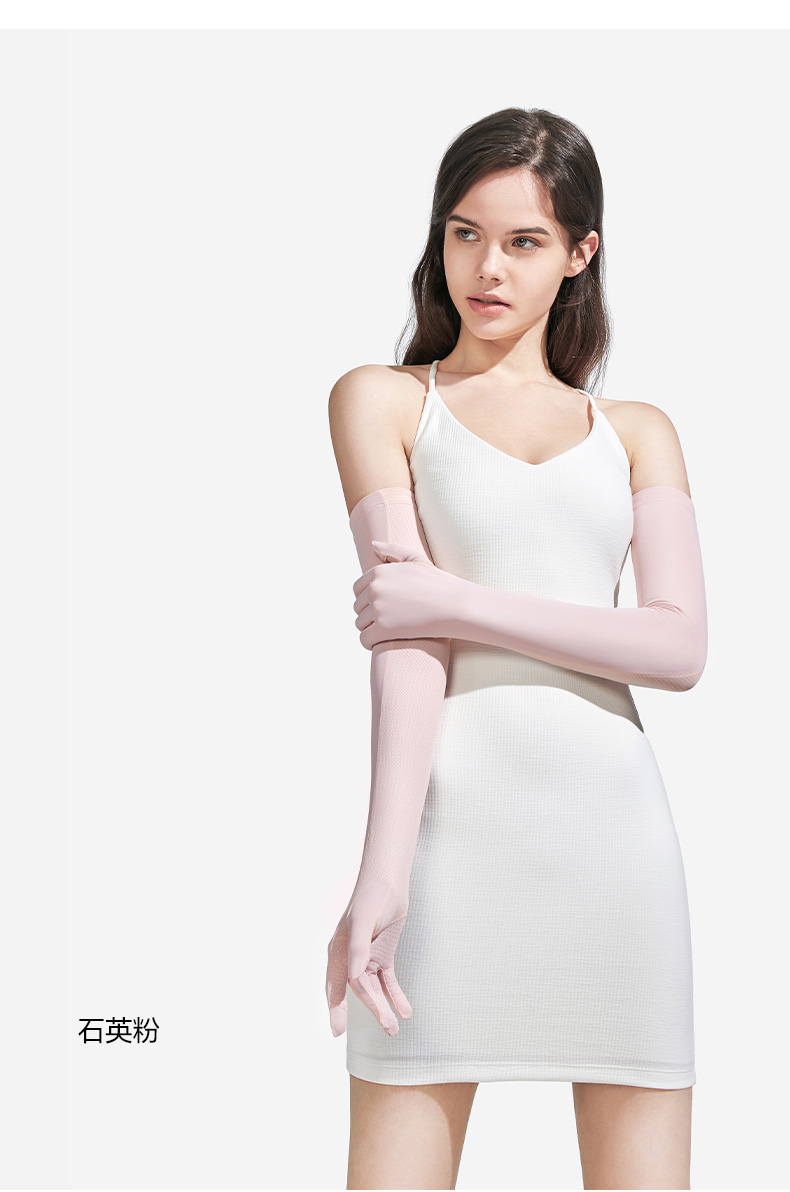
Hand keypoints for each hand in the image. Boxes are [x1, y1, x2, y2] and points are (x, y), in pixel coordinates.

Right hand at [325, 878, 412, 1037]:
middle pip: (359, 992)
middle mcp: (351, 958)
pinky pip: (388, 981)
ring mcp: (367, 957)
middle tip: (387, 1028)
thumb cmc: (370, 897)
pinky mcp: (383, 955)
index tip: (338, 1031)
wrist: (388, 881)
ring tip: (396, 1027)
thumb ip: (358, 949)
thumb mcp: (362, 921)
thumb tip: (354, 977)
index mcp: (339, 951)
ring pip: (375, 989)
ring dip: (385, 1007)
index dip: (336, 1009)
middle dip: (372, 1011)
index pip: (336, 986)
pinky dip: (396, 996)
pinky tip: (405, 1010)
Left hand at [352, 541, 466, 649]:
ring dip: (370, 629)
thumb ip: (393, 550)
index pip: (357, 589)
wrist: (455, 605)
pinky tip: (382, 642)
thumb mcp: (417, 559)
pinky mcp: (383, 629)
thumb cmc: (439, 583)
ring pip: (359, 624)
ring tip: (388, 630)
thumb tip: (372, 545)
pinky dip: (370, 643)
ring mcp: (378, 609)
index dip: (368, 599)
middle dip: (369, 614)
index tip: (384, 605)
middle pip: (357, 607)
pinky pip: (364, 640)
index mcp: (379, 572)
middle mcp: (375, 588)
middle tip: (389, 619)